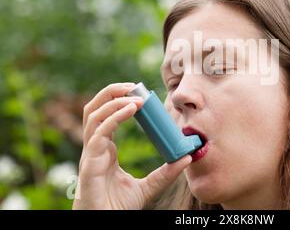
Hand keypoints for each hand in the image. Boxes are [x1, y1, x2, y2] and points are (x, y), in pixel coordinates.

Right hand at [72, 82, 191, 209]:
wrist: (105, 223)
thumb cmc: (118, 206)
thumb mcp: (148, 187)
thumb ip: (165, 173)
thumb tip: (187, 158)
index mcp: (105, 148)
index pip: (107, 116)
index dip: (120, 101)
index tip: (141, 94)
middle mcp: (95, 146)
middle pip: (94, 108)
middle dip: (111, 92)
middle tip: (133, 86)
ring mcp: (90, 153)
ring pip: (93, 115)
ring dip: (112, 100)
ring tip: (134, 95)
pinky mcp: (89, 162)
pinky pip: (99, 133)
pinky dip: (114, 117)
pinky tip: (131, 109)